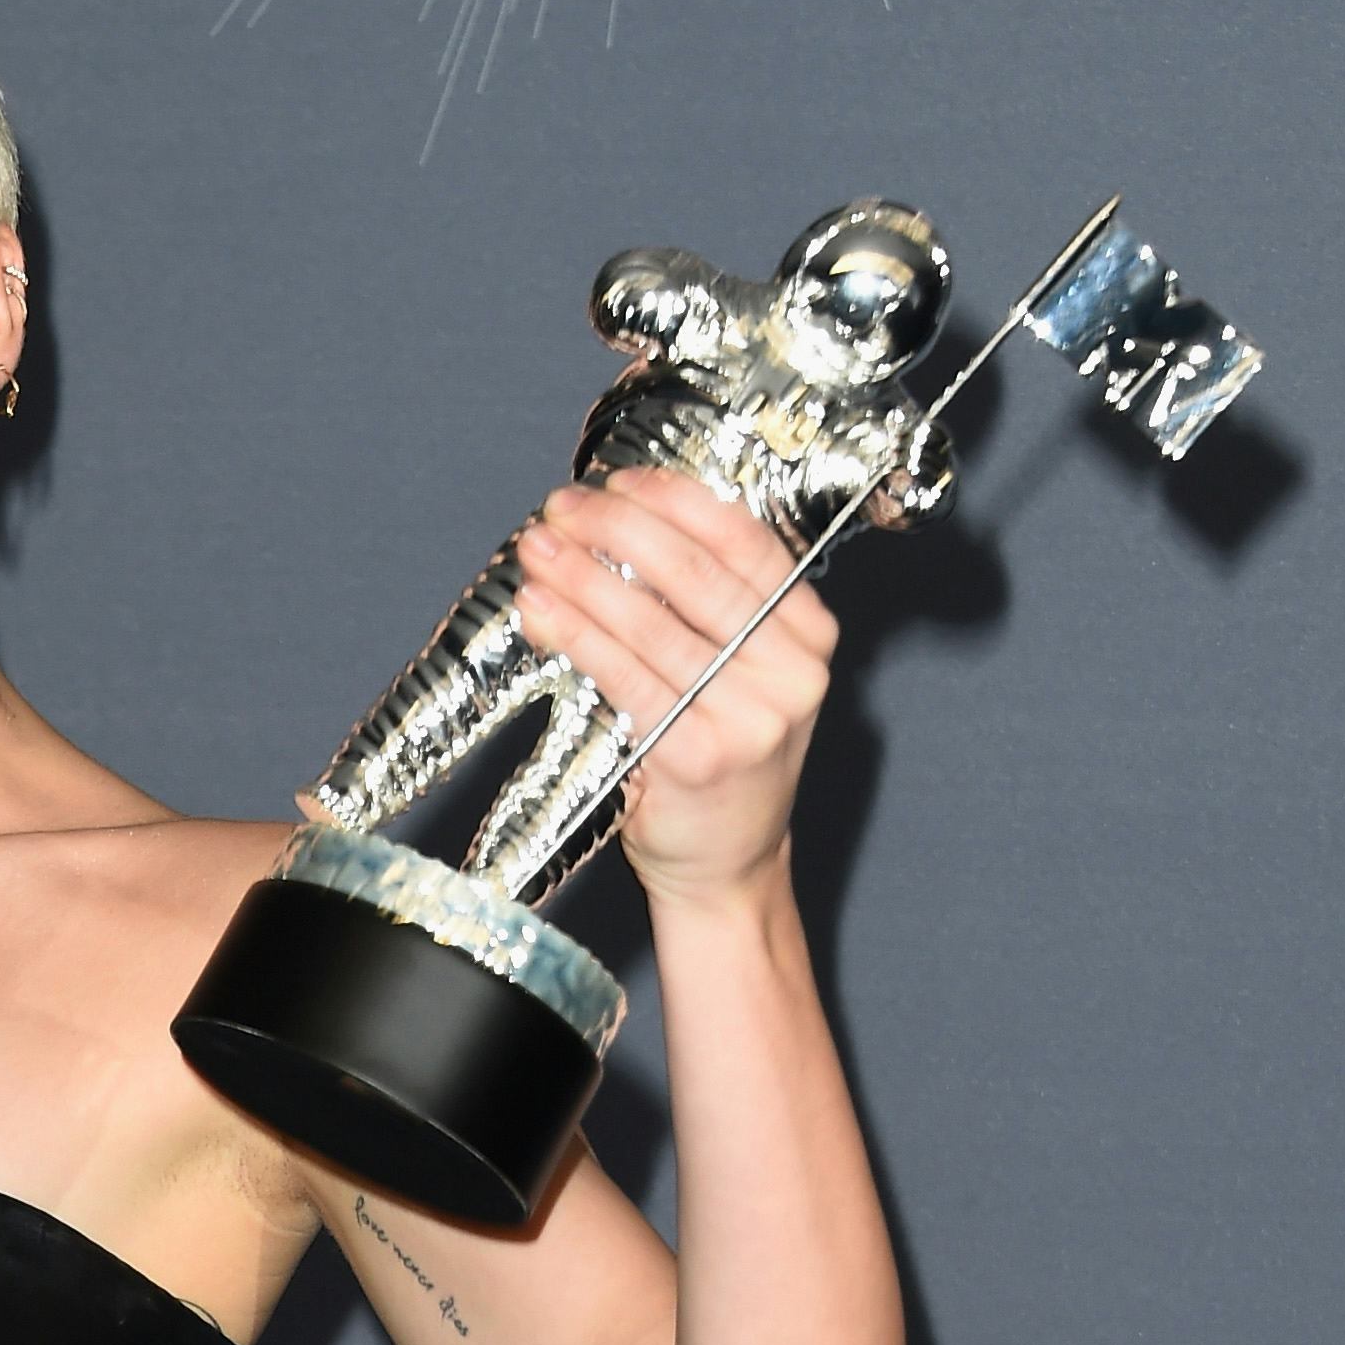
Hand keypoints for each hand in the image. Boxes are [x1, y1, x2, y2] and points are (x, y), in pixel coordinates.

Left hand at [509, 467, 835, 910]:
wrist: (727, 863)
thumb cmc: (722, 758)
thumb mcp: (741, 675)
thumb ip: (704, 610)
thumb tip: (616, 531)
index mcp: (808, 636)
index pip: (744, 545)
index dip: (676, 503)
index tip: (619, 482)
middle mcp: (792, 673)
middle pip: (694, 576)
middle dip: (616, 531)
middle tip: (560, 508)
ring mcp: (749, 718)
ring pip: (651, 626)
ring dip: (582, 578)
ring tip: (536, 550)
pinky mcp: (698, 757)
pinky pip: (625, 680)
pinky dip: (576, 637)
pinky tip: (541, 611)